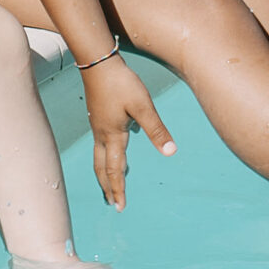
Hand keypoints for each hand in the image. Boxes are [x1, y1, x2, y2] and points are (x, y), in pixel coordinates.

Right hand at [82, 53, 173, 210]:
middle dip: (107, 186)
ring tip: (109, 184)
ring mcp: (97, 126)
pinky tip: (112, 152)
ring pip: (98, 157)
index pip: (114, 169)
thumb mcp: (143, 105)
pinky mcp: (97, 117)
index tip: (121, 206)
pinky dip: (104, 158)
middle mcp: (102, 134)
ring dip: (104, 173)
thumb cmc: (121, 83)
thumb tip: (171, 152)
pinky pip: (99, 145)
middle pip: (101, 167)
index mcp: (113, 135)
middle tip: (112, 203)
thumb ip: (156, 129)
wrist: (97, 62)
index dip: (118, 188)